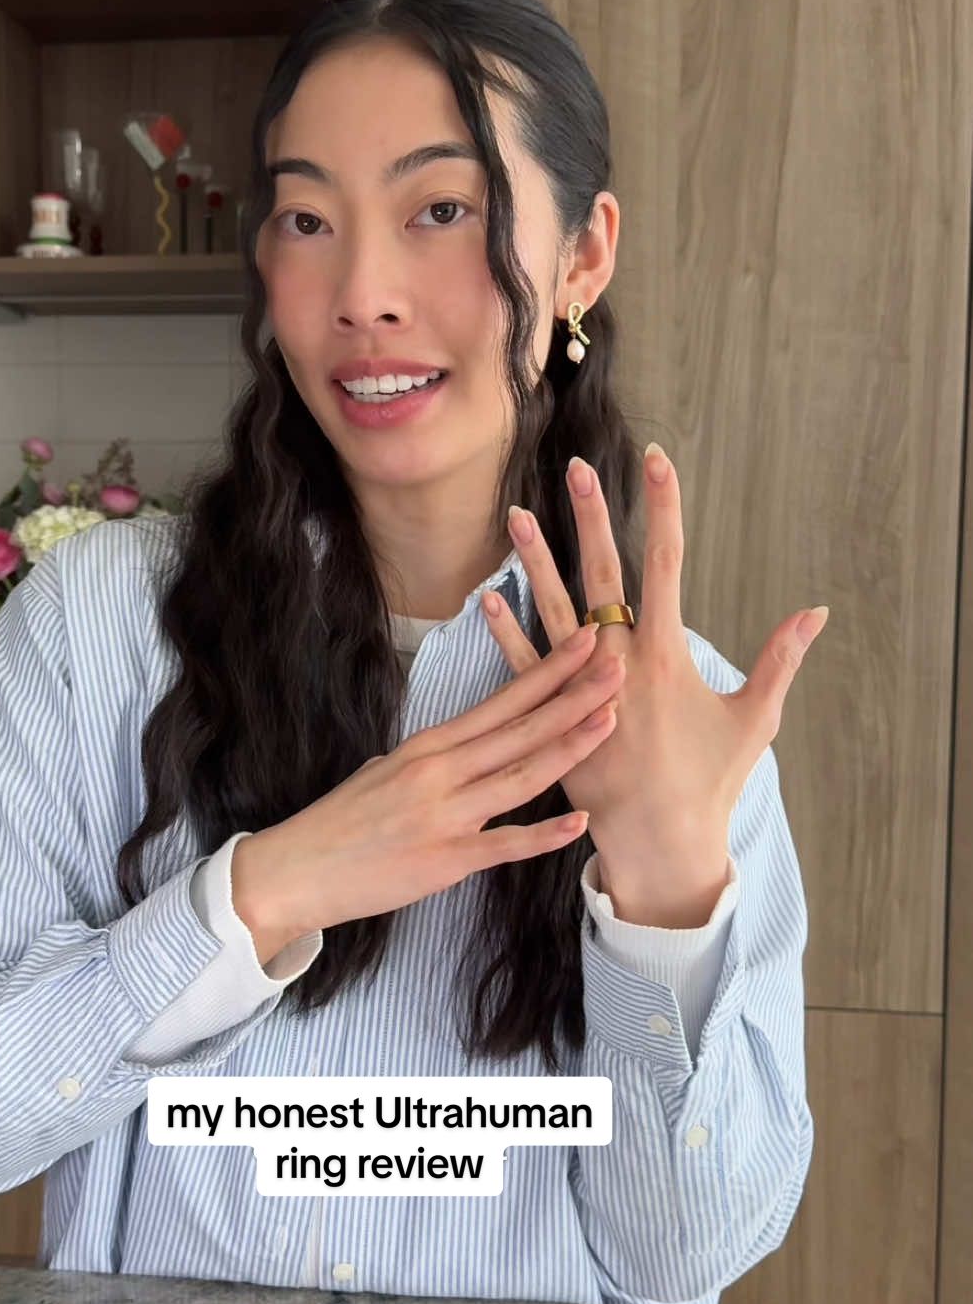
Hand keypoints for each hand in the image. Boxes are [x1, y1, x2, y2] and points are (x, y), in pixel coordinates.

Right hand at [230, 627, 624, 947]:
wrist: (297, 868)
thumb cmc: (343, 822)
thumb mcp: (386, 771)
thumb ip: (434, 760)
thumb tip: (468, 749)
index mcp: (429, 746)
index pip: (501, 701)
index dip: (548, 671)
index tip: (585, 643)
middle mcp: (441, 772)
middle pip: (520, 728)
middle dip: (574, 695)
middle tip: (618, 664)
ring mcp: (445, 815)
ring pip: (520, 776)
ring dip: (569, 747)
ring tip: (612, 721)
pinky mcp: (445, 860)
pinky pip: (503, 845)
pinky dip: (543, 834)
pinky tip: (579, 821)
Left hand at [483, 442, 827, 920]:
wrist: (660, 841)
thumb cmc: (710, 782)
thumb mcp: (754, 720)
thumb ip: (780, 660)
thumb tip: (816, 612)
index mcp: (666, 654)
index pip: (666, 563)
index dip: (663, 509)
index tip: (657, 462)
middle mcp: (618, 662)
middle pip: (602, 574)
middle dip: (592, 517)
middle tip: (578, 468)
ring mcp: (579, 688)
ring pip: (552, 611)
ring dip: (534, 562)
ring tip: (515, 515)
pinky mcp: (550, 718)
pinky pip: (520, 667)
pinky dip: (505, 632)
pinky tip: (487, 598)